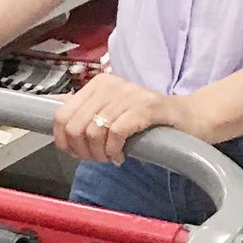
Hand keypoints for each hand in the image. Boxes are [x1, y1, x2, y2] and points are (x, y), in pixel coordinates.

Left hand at [52, 73, 200, 163]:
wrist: (187, 118)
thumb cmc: (146, 119)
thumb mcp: (111, 111)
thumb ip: (85, 114)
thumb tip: (55, 121)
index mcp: (98, 84)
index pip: (62, 115)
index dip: (64, 140)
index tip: (75, 151)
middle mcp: (111, 85)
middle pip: (75, 126)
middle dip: (82, 150)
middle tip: (97, 157)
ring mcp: (129, 95)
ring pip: (93, 132)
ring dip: (99, 153)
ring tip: (110, 156)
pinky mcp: (146, 108)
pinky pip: (115, 134)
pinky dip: (114, 151)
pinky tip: (121, 155)